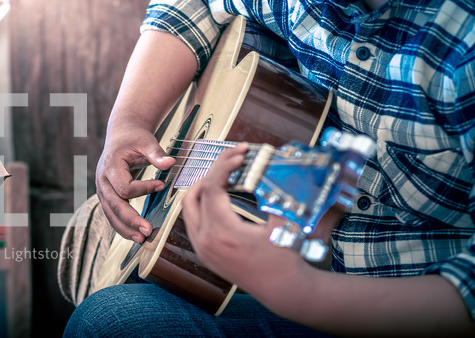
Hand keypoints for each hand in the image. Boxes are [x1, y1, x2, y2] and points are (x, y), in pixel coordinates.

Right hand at [95, 122, 174, 242]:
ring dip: (125, 228)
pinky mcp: (106, 196)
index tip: (162, 185)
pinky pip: (111, 214)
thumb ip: (156, 153)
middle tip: (148, 231)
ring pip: (110, 214)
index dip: (144, 189)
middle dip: (131, 220)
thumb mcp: (146, 141)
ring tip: (142, 239)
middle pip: (114, 205)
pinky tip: (134, 234)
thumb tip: (171, 163)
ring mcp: (102, 190)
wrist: (121, 135)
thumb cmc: (134, 138)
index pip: (125, 188)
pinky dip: (122, 225)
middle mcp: (102, 180)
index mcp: (110, 166)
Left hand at [180, 143, 304, 289]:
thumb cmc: (286, 257)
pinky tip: (219, 195)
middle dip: (213, 172)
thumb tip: (271, 167)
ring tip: (225, 174)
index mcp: (223, 232)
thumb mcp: (284, 223)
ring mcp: (201, 248)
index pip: (213, 188)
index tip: (240, 154)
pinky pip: (192, 221)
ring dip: (203, 187)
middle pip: (196, 193)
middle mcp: (206, 240)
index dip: (225, 166)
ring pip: (188, 207)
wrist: (282, 290)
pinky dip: (201, 204)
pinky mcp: (203, 252)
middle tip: (233, 160)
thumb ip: (274, 194)